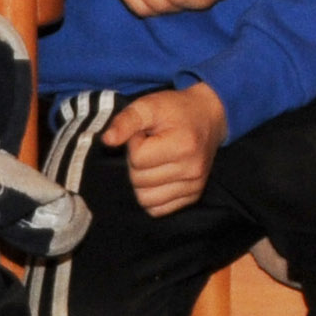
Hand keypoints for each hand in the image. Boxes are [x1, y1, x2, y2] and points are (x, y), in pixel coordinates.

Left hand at [101, 83, 226, 216]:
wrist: (207, 116)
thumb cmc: (174, 110)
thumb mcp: (148, 105)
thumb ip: (126, 121)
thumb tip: (107, 140)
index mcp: (182, 146)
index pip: (137, 159)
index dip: (134, 144)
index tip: (145, 134)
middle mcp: (192, 170)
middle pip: (139, 181)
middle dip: (137, 163)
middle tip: (150, 146)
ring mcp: (194, 186)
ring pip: (146, 199)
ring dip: (142, 181)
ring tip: (154, 161)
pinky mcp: (193, 196)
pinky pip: (159, 209)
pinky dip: (152, 196)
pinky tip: (158, 176)